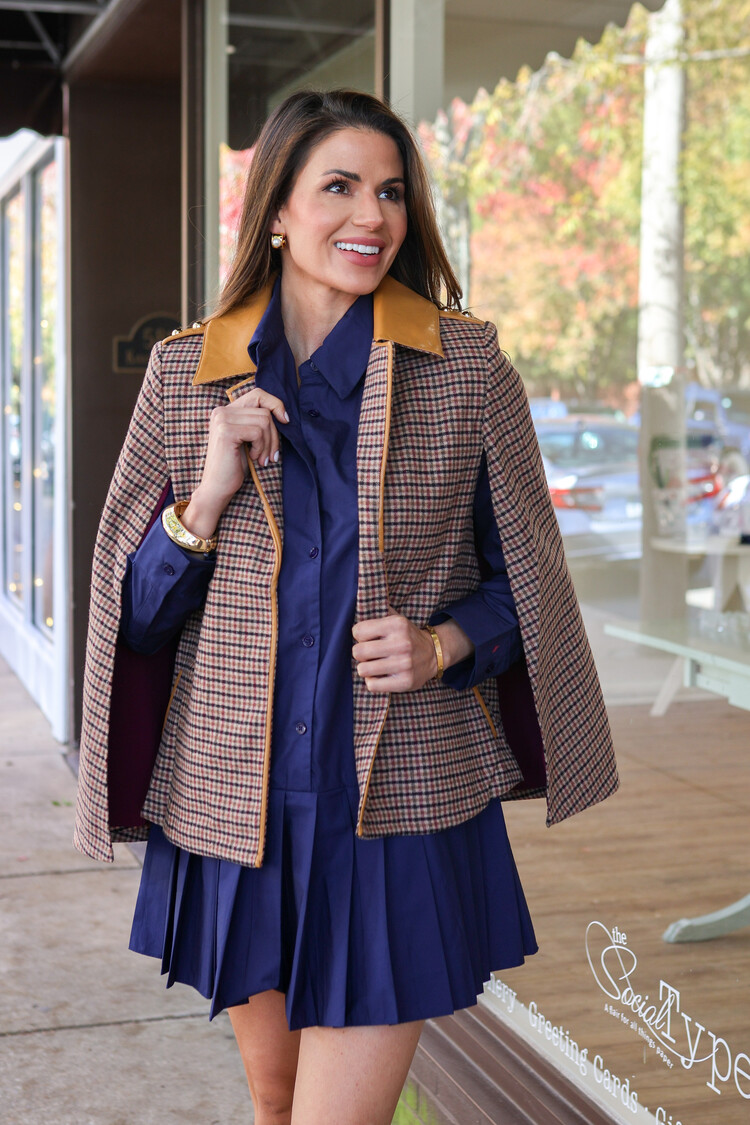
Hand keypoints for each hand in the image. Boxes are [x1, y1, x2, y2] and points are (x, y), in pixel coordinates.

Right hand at [181, 388, 287, 538]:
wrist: (217, 488)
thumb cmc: (235, 466)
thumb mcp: (249, 439)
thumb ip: (258, 422)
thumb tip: (283, 414)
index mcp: (226, 410)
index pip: (258, 394)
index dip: (276, 404)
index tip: (285, 421)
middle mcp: (221, 411)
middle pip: (265, 410)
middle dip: (274, 434)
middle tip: (271, 454)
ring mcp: (222, 419)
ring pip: (264, 421)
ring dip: (269, 443)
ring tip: (262, 458)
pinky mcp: (226, 431)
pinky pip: (258, 432)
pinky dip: (261, 448)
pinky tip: (254, 459)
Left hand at [352, 609, 437, 693]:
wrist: (434, 654)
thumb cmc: (406, 636)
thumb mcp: (396, 618)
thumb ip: (378, 612)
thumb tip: (359, 602)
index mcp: (397, 624)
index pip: (358, 631)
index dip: (359, 635)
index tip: (367, 638)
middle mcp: (401, 643)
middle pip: (358, 651)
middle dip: (360, 653)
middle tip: (369, 653)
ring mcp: (404, 664)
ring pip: (363, 669)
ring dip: (366, 668)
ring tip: (375, 664)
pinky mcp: (405, 682)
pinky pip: (372, 685)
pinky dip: (373, 681)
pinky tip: (381, 675)